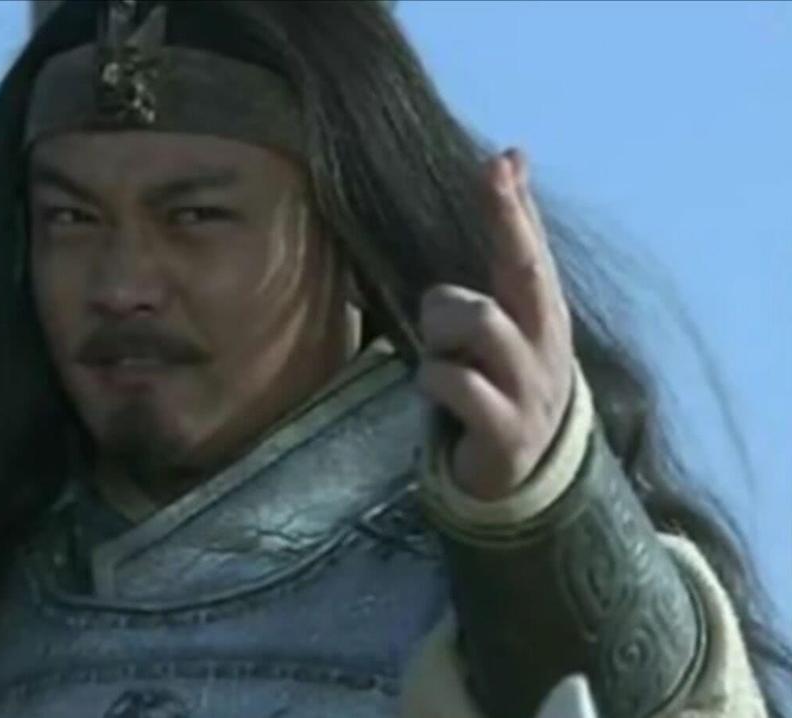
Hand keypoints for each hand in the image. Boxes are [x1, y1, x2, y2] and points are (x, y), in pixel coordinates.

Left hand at [416, 148, 574, 499]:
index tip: (504, 156)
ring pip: (483, 321)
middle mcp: (544, 343)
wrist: (524, 474)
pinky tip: (435, 387)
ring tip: (439, 346)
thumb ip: (507, 253)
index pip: (530, 248)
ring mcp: (529, 386)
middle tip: (491, 176)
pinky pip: (458, 384)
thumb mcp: (507, 319)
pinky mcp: (506, 430)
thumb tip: (508, 167)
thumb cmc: (504, 380)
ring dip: (444, 324)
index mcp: (540, 314)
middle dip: (507, 222)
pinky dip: (434, 377)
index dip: (516, 204)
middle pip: (527, 271)